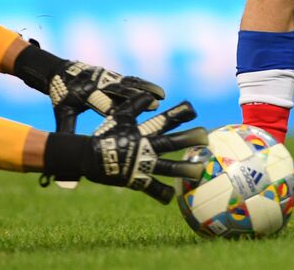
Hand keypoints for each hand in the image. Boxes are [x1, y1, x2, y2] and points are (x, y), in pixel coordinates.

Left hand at [13, 41, 164, 130]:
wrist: (59, 71)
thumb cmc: (62, 96)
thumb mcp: (63, 114)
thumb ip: (65, 134)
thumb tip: (61, 154)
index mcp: (86, 94)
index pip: (104, 104)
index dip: (118, 111)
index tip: (130, 122)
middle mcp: (99, 83)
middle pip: (121, 90)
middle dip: (138, 96)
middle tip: (156, 103)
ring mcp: (107, 76)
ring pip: (129, 82)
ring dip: (145, 88)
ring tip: (162, 96)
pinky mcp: (112, 74)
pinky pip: (130, 79)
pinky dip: (143, 84)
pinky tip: (156, 91)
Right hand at [53, 96, 207, 202]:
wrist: (88, 156)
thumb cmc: (106, 134)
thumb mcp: (120, 116)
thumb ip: (136, 104)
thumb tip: (153, 96)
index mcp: (143, 132)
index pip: (164, 120)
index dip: (178, 114)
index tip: (193, 110)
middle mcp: (145, 147)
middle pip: (171, 142)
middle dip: (189, 139)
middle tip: (205, 137)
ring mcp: (141, 164)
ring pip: (167, 167)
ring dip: (184, 169)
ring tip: (200, 171)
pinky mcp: (135, 179)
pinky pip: (151, 188)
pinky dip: (161, 193)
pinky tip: (171, 198)